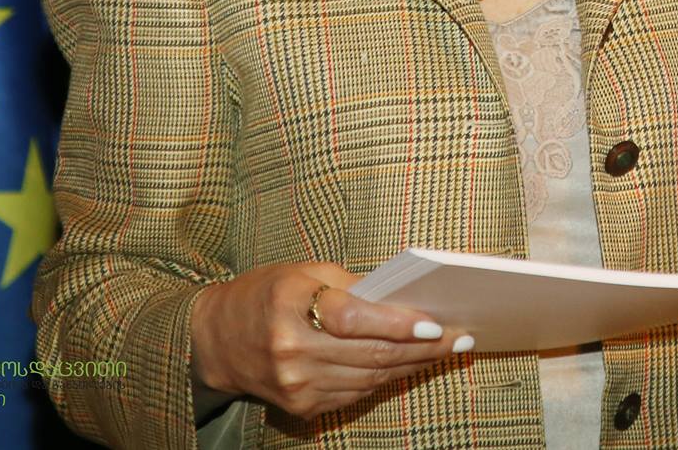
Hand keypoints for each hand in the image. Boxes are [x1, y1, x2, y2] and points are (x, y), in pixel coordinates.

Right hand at [190, 261, 471, 420]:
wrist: (217, 339)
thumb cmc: (267, 294)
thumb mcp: (305, 271)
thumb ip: (353, 285)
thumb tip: (406, 297)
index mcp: (291, 306)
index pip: (352, 319)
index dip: (396, 323)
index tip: (434, 323)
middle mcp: (292, 351)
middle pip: (370, 354)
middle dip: (422, 347)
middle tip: (459, 338)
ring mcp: (296, 384)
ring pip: (369, 377)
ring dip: (412, 364)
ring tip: (445, 350)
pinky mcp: (300, 406)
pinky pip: (356, 393)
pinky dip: (386, 378)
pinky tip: (409, 364)